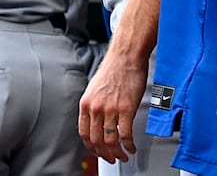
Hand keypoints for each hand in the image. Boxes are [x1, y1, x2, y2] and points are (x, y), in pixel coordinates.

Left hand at [78, 43, 148, 162]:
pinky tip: (132, 147)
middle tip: (111, 158)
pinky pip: (125, 135)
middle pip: (96, 140)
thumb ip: (94, 105)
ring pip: (110, 141)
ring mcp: (110, 109)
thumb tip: (96, 121)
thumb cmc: (113, 70)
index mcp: (86, 103)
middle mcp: (95, 108)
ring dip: (118, 153)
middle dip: (104, 154)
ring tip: (123, 155)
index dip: (90, 147)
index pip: (84, 133)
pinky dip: (129, 145)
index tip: (97, 152)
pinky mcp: (126, 109)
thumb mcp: (95, 89)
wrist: (125, 57)